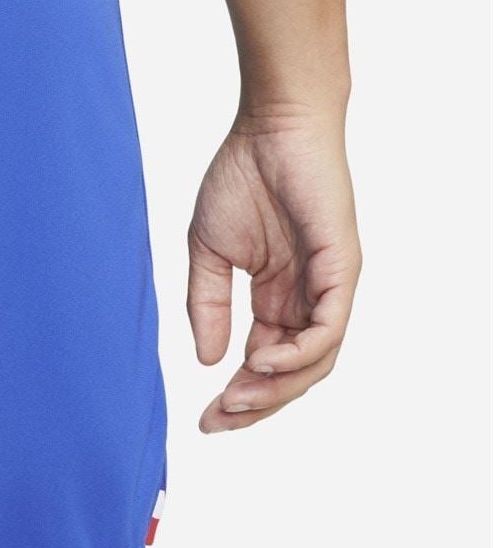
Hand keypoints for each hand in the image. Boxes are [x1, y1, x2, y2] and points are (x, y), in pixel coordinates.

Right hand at [187, 105, 359, 432]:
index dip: (238, 396)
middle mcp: (309, 299)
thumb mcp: (208, 254)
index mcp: (279, 298)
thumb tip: (207, 359)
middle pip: (292, 374)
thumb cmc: (242, 177)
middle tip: (218, 421)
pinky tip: (261, 362)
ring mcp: (329, 286)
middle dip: (255, 405)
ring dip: (276, 388)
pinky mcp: (342, 268)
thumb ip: (207, 306)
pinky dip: (299, 353)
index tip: (204, 418)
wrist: (270, 127)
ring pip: (315, 361)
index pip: (265, 364)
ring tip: (237, 398)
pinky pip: (329, 327)